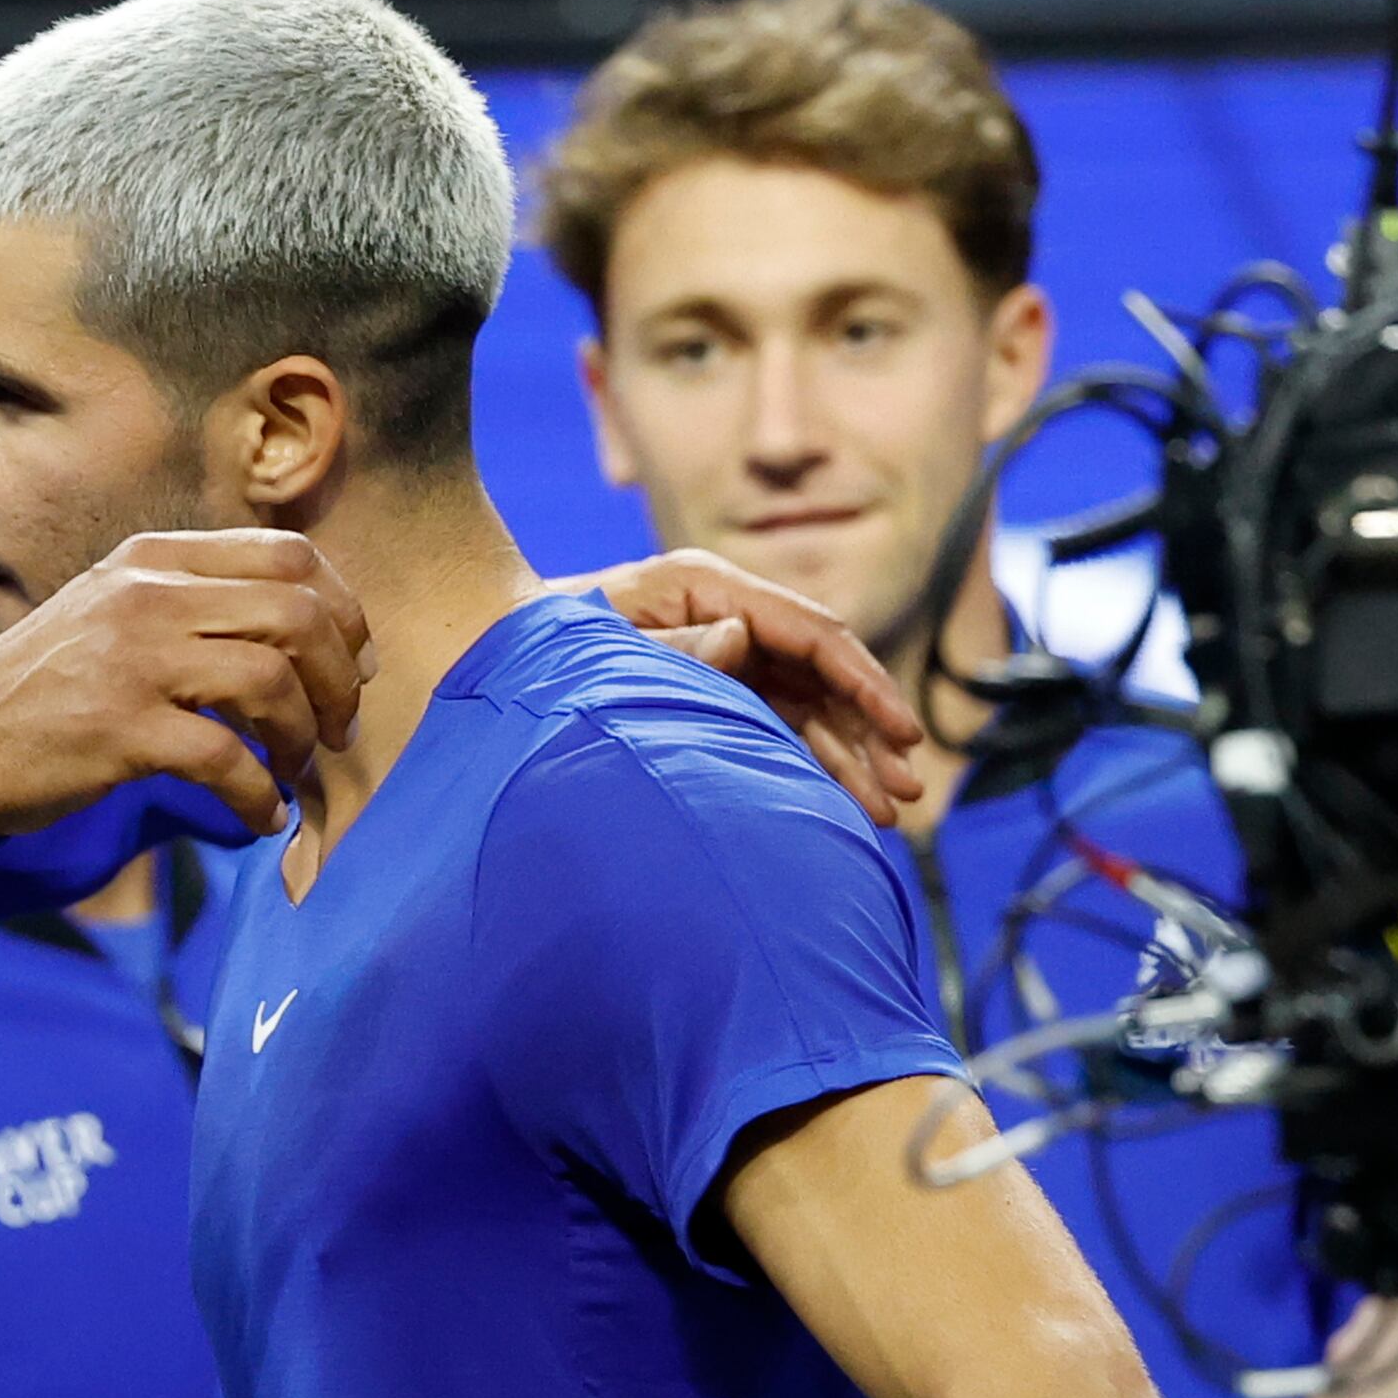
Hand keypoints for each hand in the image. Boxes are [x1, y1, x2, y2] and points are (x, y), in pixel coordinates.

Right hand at [0, 530, 370, 839]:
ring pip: (270, 679)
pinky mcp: (119, 731)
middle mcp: (147, 597)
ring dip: (301, 738)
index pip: (287, 554)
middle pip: (296, 613)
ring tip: (294, 771)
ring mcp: (132, 660)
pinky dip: (259, 796)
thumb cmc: (46, 688)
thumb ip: (193, 604)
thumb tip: (302, 632)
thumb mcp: (114, 613)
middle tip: (337, 730)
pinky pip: (226, 759)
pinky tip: (261, 817)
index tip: (354, 665)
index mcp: (153, 560)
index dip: (343, 611)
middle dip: (338, 680)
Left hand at [574, 547, 928, 827]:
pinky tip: (843, 800)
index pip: (811, 633)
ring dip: (849, 756)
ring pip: (808, 705)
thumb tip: (741, 640)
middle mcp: (727, 615)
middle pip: (822, 673)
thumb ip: (673, 650)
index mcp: (707, 587)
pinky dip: (811, 761)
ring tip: (888, 811)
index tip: (902, 733)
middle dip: (869, 732)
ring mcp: (724, 652)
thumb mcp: (602, 650)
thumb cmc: (541, 645)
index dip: (864, 683)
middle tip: (907, 789)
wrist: (490, 647)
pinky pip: (779, 723)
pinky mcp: (714, 689)